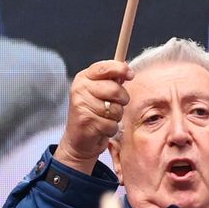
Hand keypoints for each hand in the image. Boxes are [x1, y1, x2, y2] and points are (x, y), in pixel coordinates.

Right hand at [58, 59, 126, 173]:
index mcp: (83, 78)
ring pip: (115, 109)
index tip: (130, 75)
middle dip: (122, 99)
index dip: (120, 69)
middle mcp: (80, 89)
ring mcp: (81, 105)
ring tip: (104, 118)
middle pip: (115, 89)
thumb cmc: (92, 113)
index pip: (105, 68)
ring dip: (116, 117)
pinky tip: (101, 129)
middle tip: (115, 104)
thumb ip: (110, 80)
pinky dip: (111, 129)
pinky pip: (112, 124)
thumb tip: (127, 67)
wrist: (78, 140)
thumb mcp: (97, 92)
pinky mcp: (86, 122)